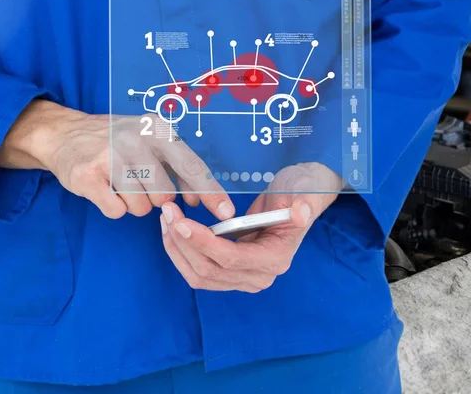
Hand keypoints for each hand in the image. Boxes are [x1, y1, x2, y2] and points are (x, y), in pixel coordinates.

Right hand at [0, 100, 234, 219]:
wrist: (64, 133)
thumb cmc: (115, 141)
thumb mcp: (150, 142)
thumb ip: (178, 170)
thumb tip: (199, 201)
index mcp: (157, 130)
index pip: (192, 167)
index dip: (212, 193)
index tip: (227, 215)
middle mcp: (136, 139)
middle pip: (165, 196)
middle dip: (155, 200)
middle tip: (138, 183)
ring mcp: (110, 156)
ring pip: (141, 207)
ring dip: (133, 204)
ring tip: (119, 183)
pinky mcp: (88, 175)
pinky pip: (116, 211)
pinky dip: (113, 207)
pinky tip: (105, 189)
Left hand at [160, 163, 342, 292]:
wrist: (297, 198)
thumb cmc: (300, 192)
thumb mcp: (304, 191)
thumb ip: (303, 203)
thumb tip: (299, 212)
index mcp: (276, 259)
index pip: (231, 258)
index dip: (203, 243)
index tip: (180, 222)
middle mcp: (259, 276)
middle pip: (209, 270)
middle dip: (183, 242)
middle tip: (167, 213)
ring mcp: (243, 279)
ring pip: (199, 275)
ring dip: (177, 249)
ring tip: (166, 220)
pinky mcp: (230, 274)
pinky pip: (198, 272)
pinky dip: (181, 253)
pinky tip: (172, 231)